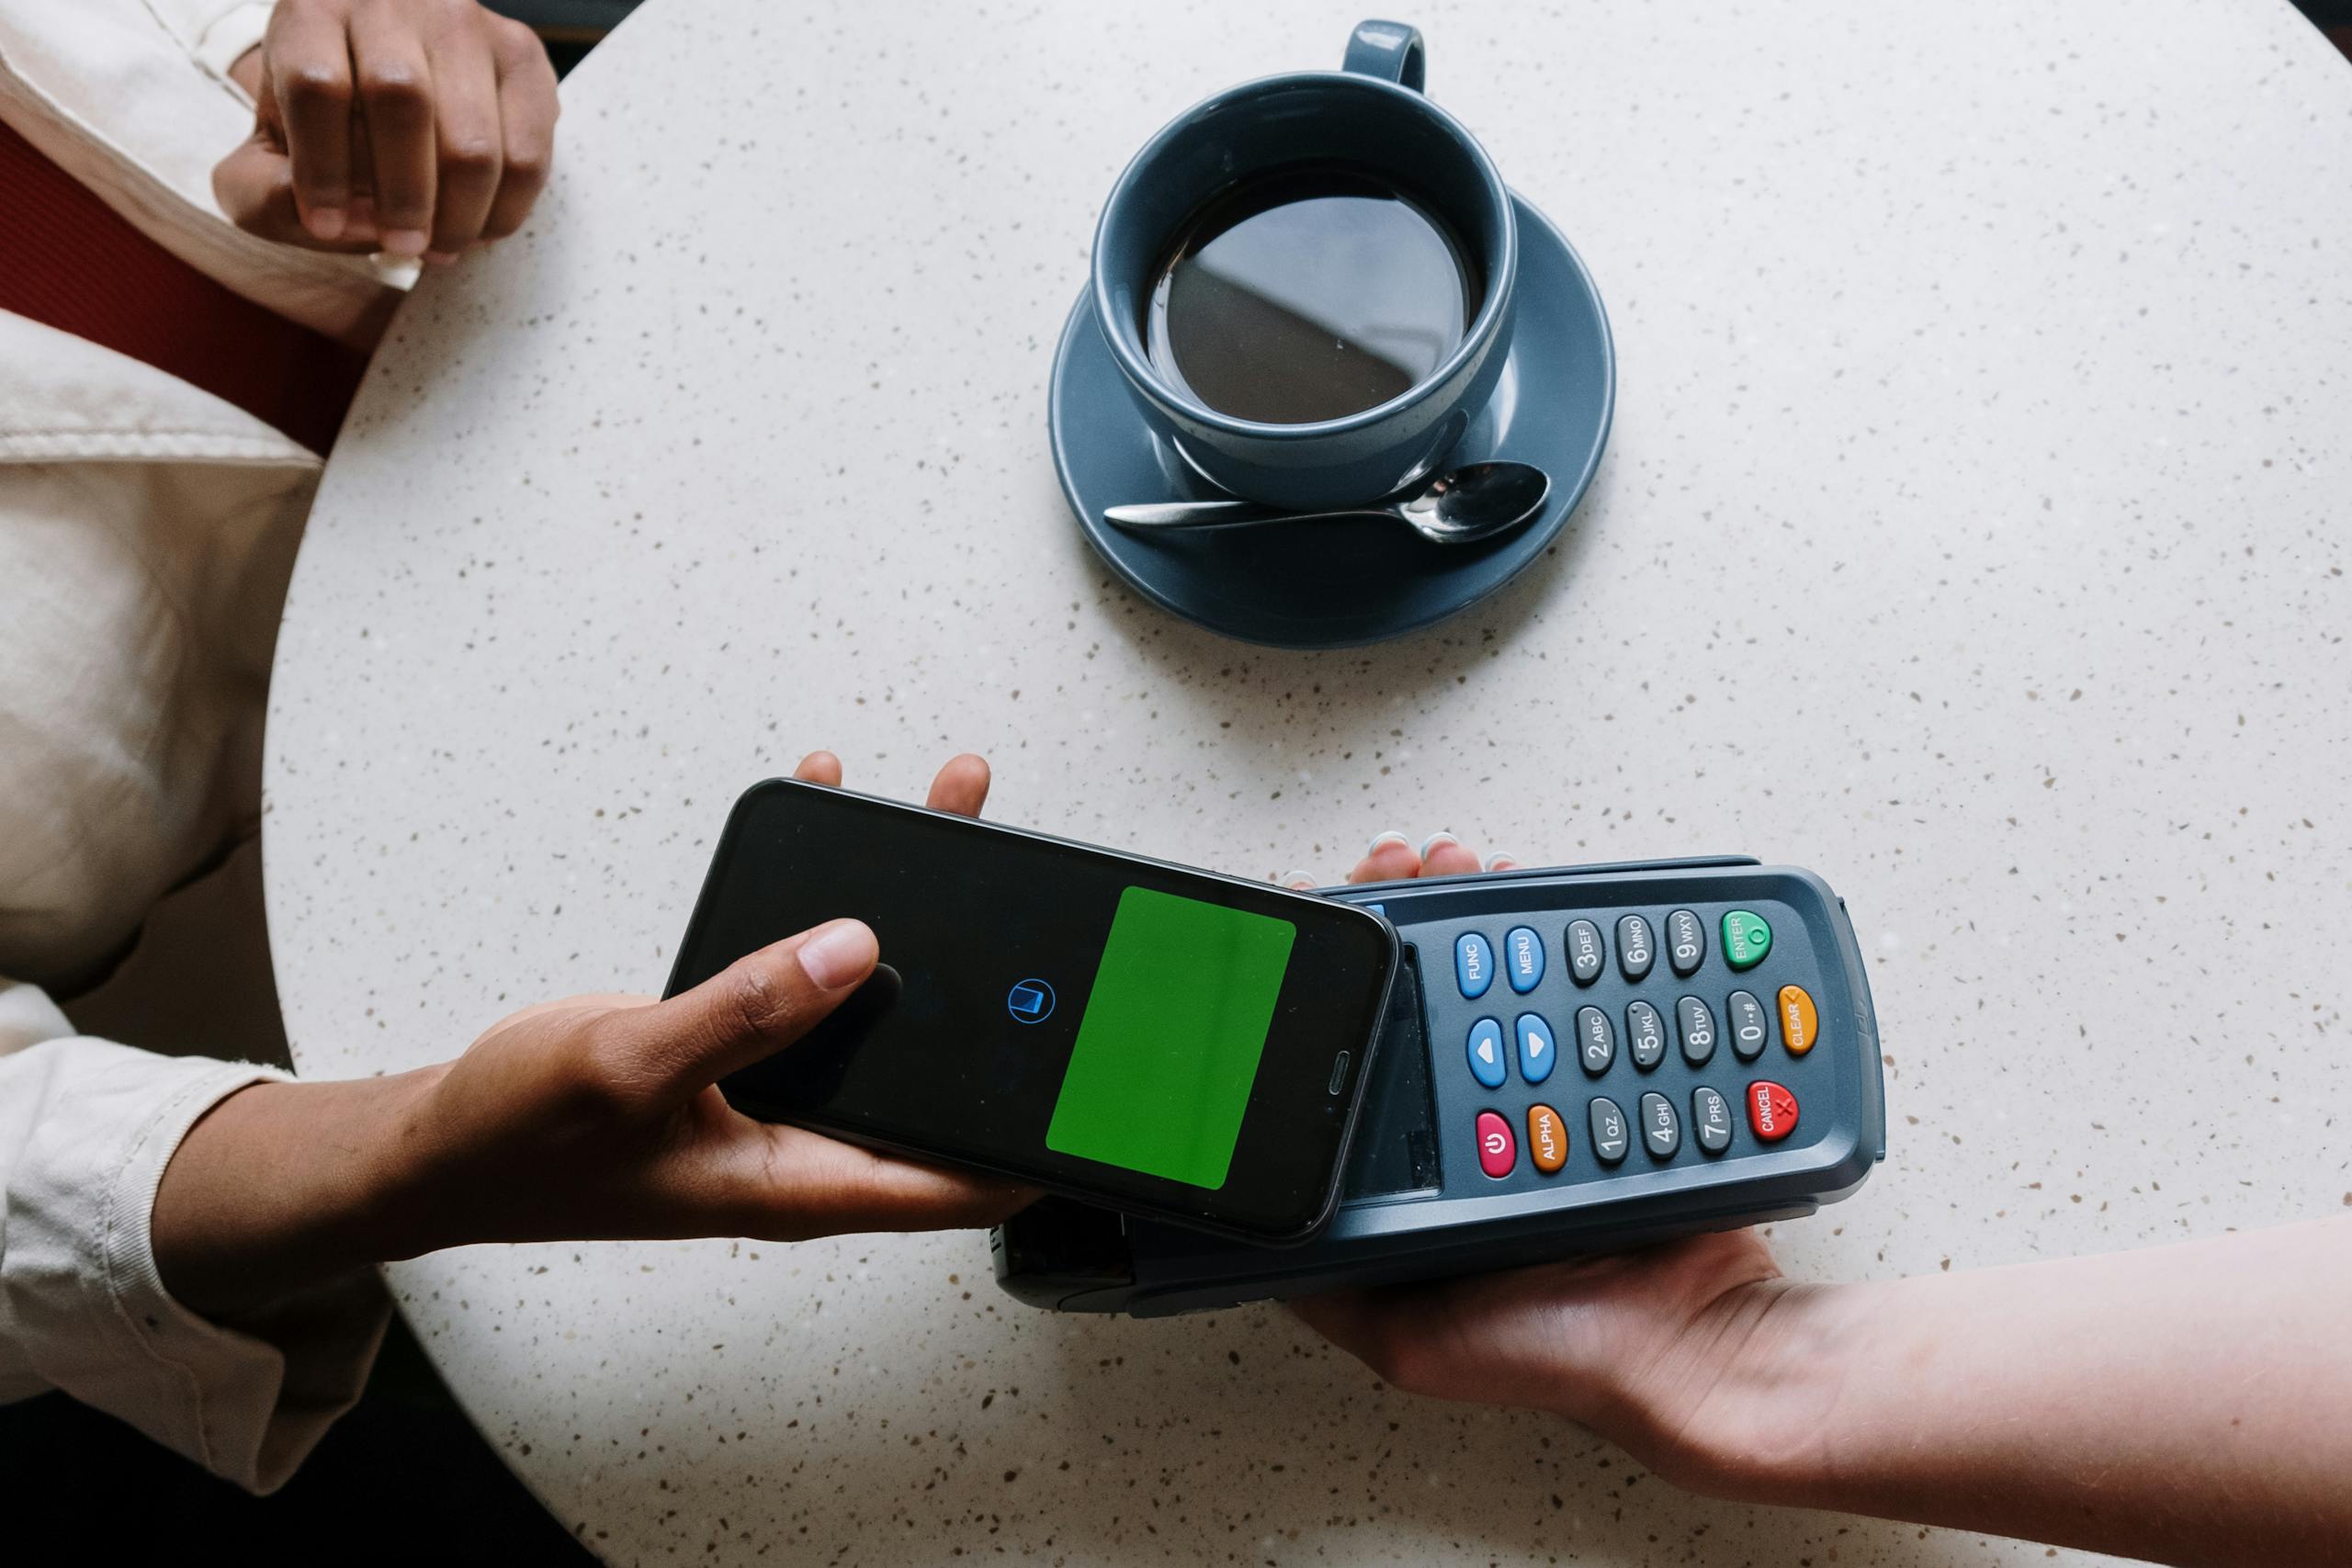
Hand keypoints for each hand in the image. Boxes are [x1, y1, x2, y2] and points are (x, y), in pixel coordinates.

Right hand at [153, 751, 1031, 1315]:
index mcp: (798, 1179)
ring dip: (916, 907)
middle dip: (996, 981)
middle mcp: (804, 1134)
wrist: (439, 1137)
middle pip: (934, 1063)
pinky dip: (826, 889)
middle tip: (1035, 886)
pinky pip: (804, 959)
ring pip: (877, 996)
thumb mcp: (634, 1068)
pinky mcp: (742, 1039)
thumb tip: (856, 951)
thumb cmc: (522, 1137)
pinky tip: (838, 808)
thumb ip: (748, 1010)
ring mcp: (775, 1084)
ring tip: (952, 810)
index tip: (1106, 1078)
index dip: (1039, 1139)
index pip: (957, 1179)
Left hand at [214, 0, 559, 261]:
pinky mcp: (521, 54)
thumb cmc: (322, 124)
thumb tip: (345, 222)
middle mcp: (390, 1)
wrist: (382, 67)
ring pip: (474, 139)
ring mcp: (465, 23)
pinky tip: (478, 224)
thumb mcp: (266, 155)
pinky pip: (528, 153)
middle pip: (403, 101)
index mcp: (312, 14)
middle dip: (404, 197)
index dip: (322, 170)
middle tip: (402, 245)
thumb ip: (265, 193)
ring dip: (460, 215)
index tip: (325, 225)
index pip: (318, 85)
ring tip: (440, 245)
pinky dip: (505, 208)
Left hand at [1285, 831, 1826, 1494]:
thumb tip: (1244, 1238)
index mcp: (1408, 1172)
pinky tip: (1532, 894)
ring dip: (1468, 908)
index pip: (1348, 1050)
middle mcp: (1466, 1122)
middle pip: (1413, 992)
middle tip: (1399, 866)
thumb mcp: (1405, 1338)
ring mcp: (1539, 1091)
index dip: (1334, 980)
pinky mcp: (1609, 1073)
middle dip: (1399, 917)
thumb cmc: (1559, 1353)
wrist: (1697, 1343)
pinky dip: (1554, 933)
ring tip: (1457, 862)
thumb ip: (1327, 1282)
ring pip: (1489, 976)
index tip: (1329, 916)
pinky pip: (1575, 988)